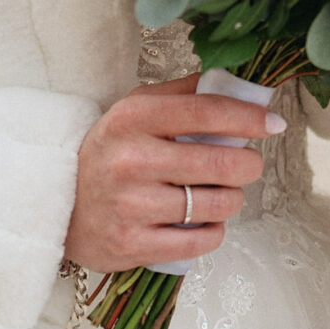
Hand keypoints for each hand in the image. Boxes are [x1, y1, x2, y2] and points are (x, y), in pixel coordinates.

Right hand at [65, 76, 283, 273]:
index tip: (272, 122)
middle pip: (222, 164)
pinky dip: (215, 230)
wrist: (57, 203)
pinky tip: (205, 220)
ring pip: (218, 205)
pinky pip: (202, 241)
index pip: (207, 112)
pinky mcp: (133, 245)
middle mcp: (132, 160)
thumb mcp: (134, 110)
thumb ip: (182, 94)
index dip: (249, 117)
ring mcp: (132, 206)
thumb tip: (236, 83)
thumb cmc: (108, 152)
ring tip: (222, 193)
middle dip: (248, 164)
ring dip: (233, 199)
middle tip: (247, 164)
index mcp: (133, 118)